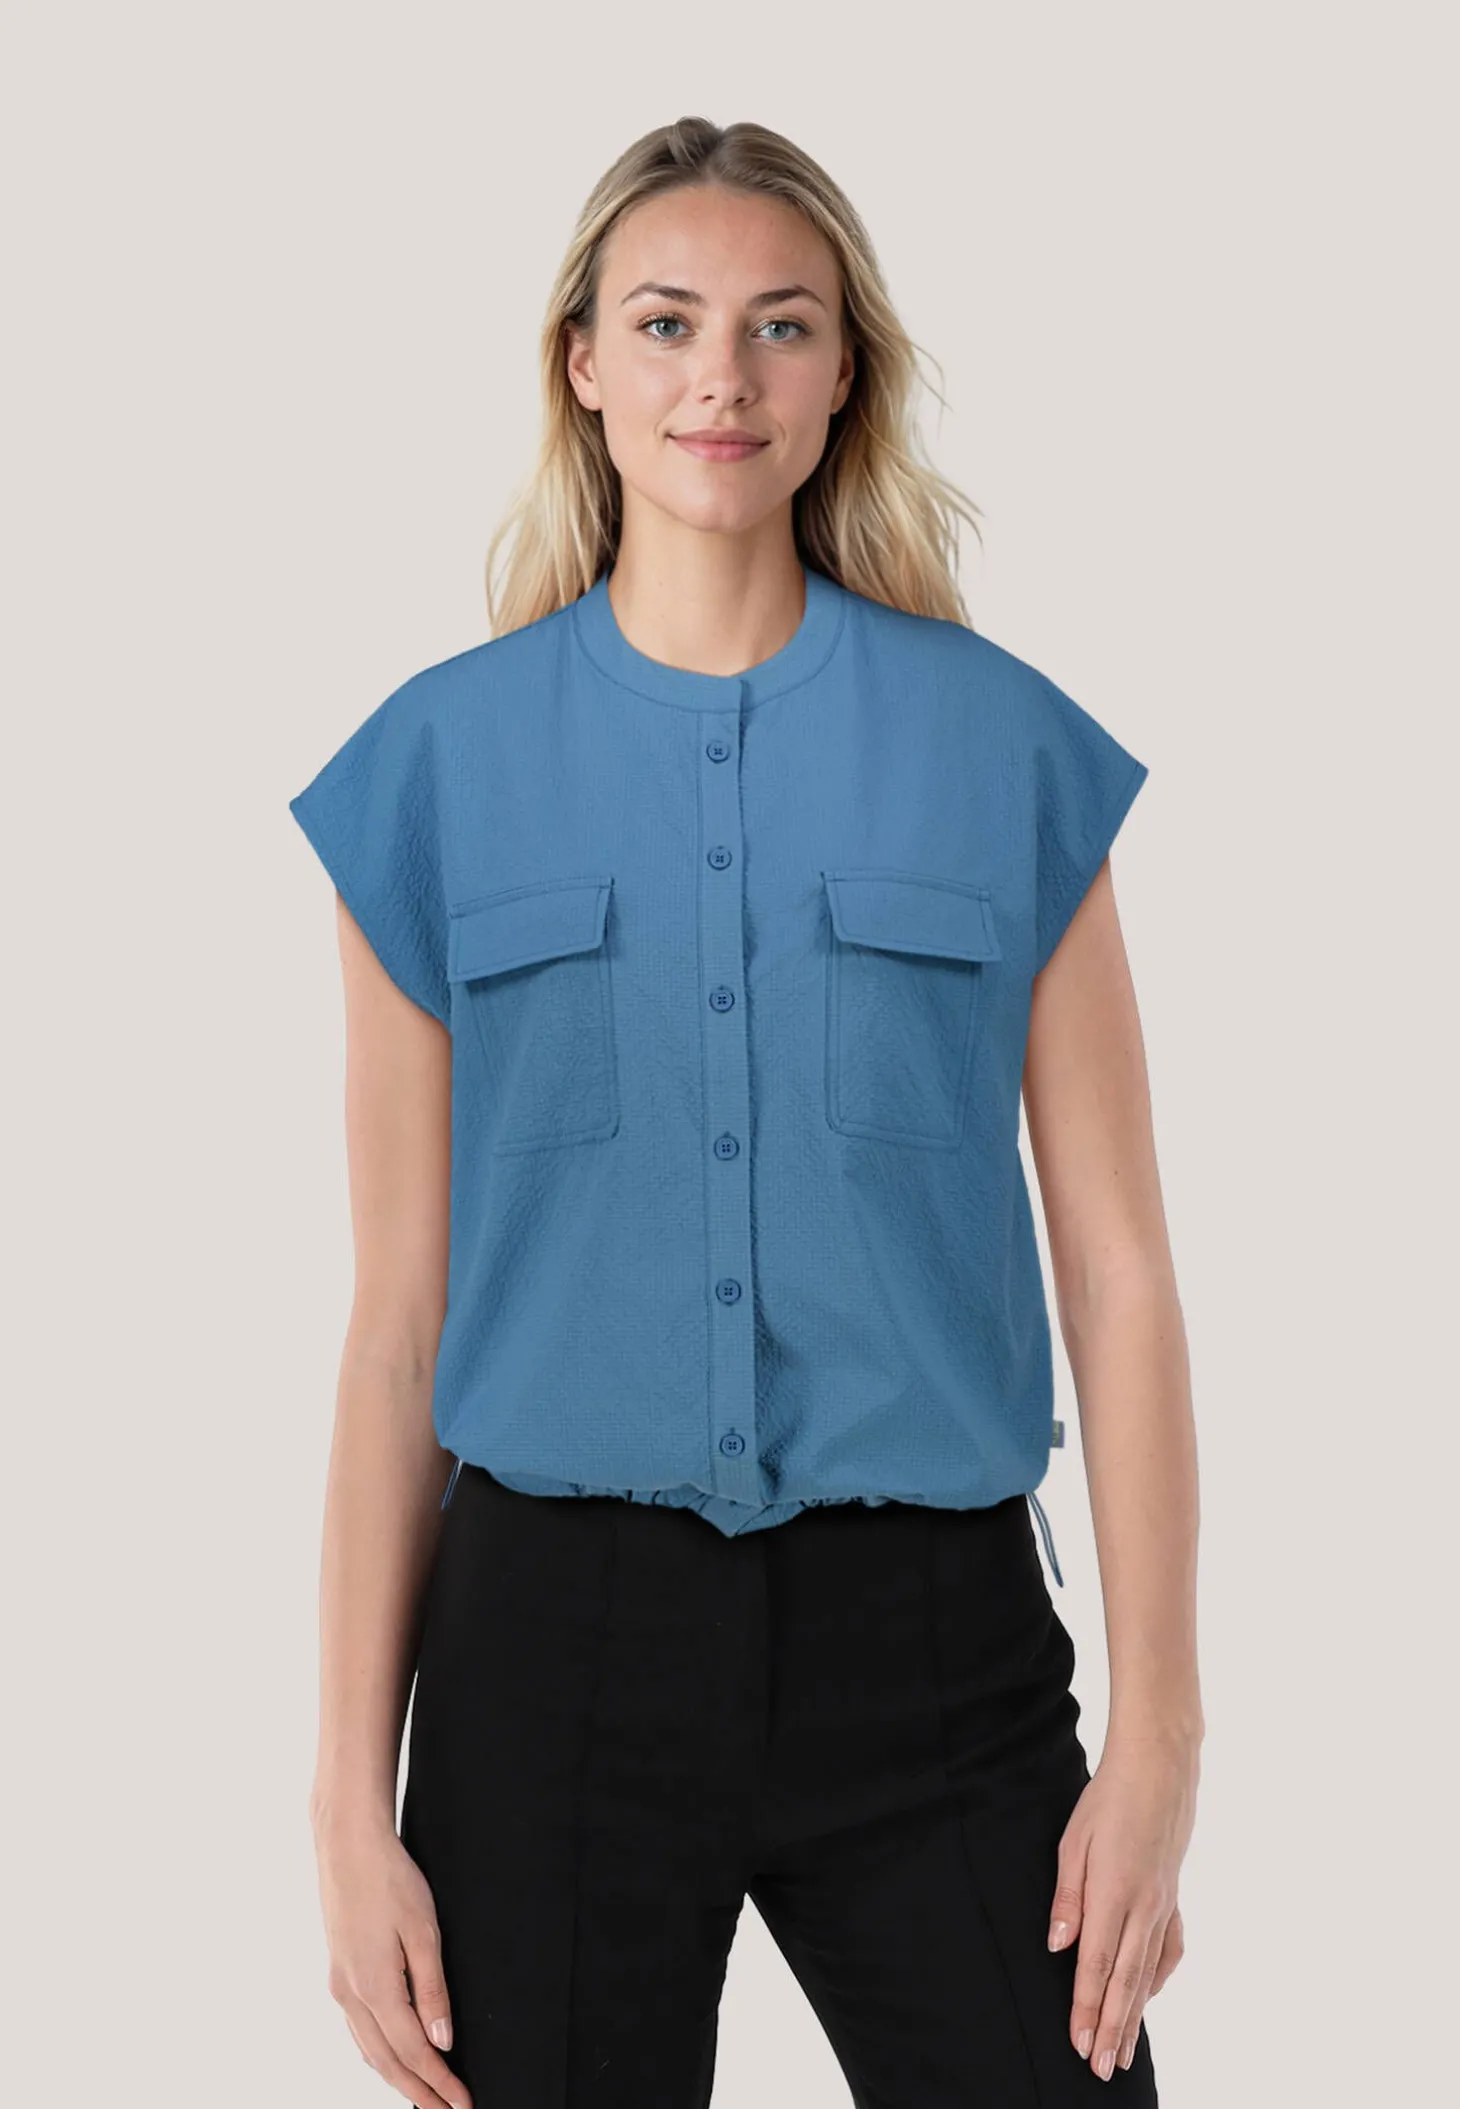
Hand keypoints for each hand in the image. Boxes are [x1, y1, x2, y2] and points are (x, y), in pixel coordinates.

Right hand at [314, 1808, 472, 2108]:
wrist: (347, 1845)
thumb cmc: (390, 1879)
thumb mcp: (423, 1930)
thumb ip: (432, 1989)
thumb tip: (441, 2041)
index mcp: (375, 1987)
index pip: (414, 2053)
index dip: (440, 2083)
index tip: (463, 2104)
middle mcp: (351, 1995)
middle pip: (388, 2063)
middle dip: (420, 2093)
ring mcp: (340, 1987)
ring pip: (369, 2051)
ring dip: (398, 2079)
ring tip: (425, 2096)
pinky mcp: (338, 1975)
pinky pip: (359, 2032)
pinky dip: (379, 2055)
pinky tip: (392, 2057)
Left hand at [1046, 1733, 1198, 2080]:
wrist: (1159, 1768)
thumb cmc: (1108, 1799)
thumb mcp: (1074, 1841)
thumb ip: (1067, 1898)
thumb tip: (1058, 1947)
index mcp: (1114, 1894)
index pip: (1096, 1966)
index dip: (1087, 2010)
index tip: (1079, 2045)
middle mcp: (1144, 1908)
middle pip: (1125, 1982)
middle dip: (1111, 2029)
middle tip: (1100, 2071)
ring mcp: (1163, 1905)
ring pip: (1148, 1973)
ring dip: (1135, 2016)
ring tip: (1124, 2053)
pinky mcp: (1173, 1897)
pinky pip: (1168, 1948)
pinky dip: (1157, 1978)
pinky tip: (1147, 1995)